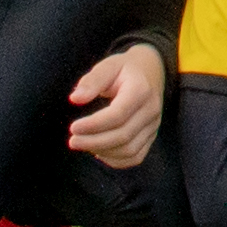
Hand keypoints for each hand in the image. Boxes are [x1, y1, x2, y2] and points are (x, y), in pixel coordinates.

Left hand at [62, 39, 163, 165]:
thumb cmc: (125, 69)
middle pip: (123, 135)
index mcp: (141, 90)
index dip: (94, 125)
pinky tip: (99, 151)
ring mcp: (154, 124)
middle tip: (72, 141)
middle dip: (94, 142)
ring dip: (103, 151)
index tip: (73, 128)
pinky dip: (116, 160)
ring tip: (84, 144)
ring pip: (130, 150)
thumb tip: (75, 99)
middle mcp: (151, 110)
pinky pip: (136, 156)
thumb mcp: (108, 66)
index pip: (118, 114)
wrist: (152, 71)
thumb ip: (92, 81)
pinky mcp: (152, 135)